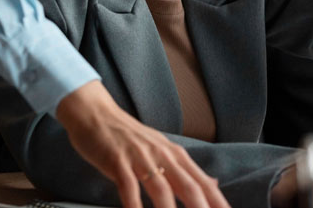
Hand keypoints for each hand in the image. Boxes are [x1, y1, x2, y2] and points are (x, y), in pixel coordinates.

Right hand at [56, 80, 229, 207]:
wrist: (96, 114)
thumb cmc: (129, 136)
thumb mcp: (162, 148)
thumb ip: (186, 169)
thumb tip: (212, 184)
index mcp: (175, 154)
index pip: (202, 181)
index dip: (216, 201)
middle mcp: (162, 154)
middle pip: (187, 185)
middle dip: (200, 207)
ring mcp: (140, 157)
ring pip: (160, 188)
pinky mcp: (117, 161)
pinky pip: (128, 186)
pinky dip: (134, 204)